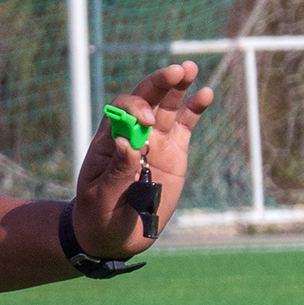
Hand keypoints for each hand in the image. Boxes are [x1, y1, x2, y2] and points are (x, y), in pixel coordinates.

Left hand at [72, 62, 214, 257]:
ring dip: (178, 86)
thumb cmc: (99, 215)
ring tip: (189, 69)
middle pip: (146, 99)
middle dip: (160, 83)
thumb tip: (128, 143)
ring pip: (167, 107)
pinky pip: (185, 126)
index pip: (122, 109)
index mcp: (109, 141)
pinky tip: (205, 94)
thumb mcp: (101, 198)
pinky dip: (194, 109)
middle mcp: (133, 135)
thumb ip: (116, 172)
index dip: (135, 107)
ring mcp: (155, 142)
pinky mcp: (174, 152)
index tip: (145, 120)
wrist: (114, 235)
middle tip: (177, 70)